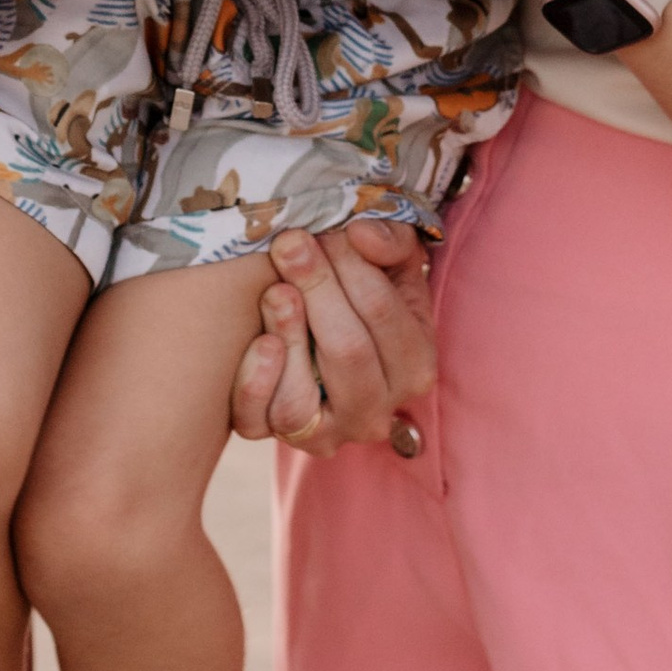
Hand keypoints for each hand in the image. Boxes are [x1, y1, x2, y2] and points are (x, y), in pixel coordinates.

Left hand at [229, 216, 436, 455]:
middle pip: (348, 350)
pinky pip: (262, 423)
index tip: (325, 229)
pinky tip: (259, 341)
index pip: (382, 311)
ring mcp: (331, 434)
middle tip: (290, 243)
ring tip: (276, 290)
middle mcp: (377, 411)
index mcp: (416, 364)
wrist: (324, 343)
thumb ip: (390, 242)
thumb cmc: (362, 297)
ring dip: (288, 335)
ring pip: (303, 398)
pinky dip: (255, 383)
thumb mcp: (391, 264)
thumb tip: (361, 234)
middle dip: (316, 287)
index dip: (349, 264)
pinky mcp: (283, 440)